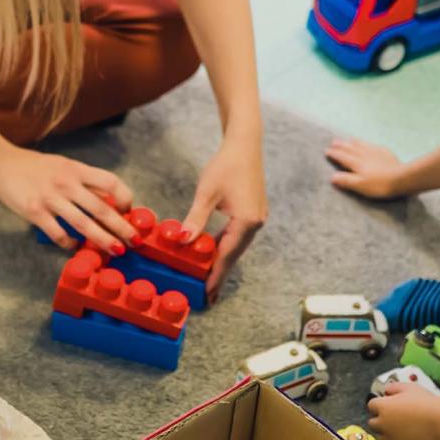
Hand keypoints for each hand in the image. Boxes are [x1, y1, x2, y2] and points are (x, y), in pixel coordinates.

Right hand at [0, 144, 135, 252]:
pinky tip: (75, 246)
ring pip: (84, 224)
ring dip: (102, 240)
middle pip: (102, 208)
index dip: (125, 197)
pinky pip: (58, 233)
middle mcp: (66, 183)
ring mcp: (50, 198)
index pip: (110, 182)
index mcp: (76, 169)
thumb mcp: (64, 165)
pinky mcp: (35, 212)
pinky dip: (69, 243)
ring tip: (116, 250)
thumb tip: (108, 199)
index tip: (129, 211)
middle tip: (134, 241)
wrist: (1, 163)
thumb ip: (84, 181)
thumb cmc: (35, 167)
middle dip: (121, 227)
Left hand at [184, 133, 265, 302]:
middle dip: (220, 273)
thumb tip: (182, 241)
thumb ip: (195, 219)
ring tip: (209, 278)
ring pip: (237, 246)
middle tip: (208, 295)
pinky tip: (214, 253)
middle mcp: (255, 223)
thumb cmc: (225, 165)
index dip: (216, 275)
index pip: (227, 255)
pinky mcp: (254, 212)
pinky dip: (226, 247)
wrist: (245, 145)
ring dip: (223, 261)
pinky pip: (238, 236)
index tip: (208, 294)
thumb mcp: (206, 193)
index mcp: (246, 221)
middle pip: (234, 254)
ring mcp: (257, 218)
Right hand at [325, 136, 406, 198]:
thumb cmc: (379, 185)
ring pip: (361, 145)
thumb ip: (346, 180)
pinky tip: (369, 145)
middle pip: (350, 148)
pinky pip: (373, 146)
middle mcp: (363, 154)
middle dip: (341, 145)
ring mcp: (375, 152)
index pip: (342, 157)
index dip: (334, 154)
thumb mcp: (360, 185)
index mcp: (356, 163)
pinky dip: (367, 144)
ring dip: (353, 142)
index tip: (327, 151)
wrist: (400, 178)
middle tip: (334, 141)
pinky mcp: (385, 152)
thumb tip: (332, 176)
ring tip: (348, 139)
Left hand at [366, 385, 439, 439]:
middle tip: (392, 418)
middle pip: (373, 423)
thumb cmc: (425, 401)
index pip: (371, 405)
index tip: (387, 404)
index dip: (379, 404)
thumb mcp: (408, 387)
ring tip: (396, 432)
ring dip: (385, 435)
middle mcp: (382, 424)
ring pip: (380, 439)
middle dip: (380, 420)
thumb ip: (393, 387)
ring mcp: (390, 439)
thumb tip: (386, 391)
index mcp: (382, 406)